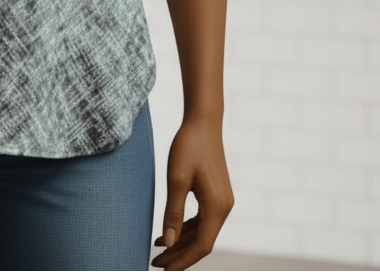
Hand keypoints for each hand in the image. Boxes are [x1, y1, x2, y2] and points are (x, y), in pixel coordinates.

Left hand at [151, 115, 233, 270]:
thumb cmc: (188, 147)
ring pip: (201, 232)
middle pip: (201, 242)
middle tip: (155, 263)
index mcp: (217, 208)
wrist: (203, 122)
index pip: (201, 246)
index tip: (162, 269)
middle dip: (179, 255)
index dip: (181, 260)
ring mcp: (221, 201)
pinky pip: (201, 219)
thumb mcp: (177, 179)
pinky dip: (185, 228)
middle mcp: (223, 208)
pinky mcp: (216, 194)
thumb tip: (167, 242)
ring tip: (157, 250)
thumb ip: (173, 212)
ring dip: (181, 242)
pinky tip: (168, 231)